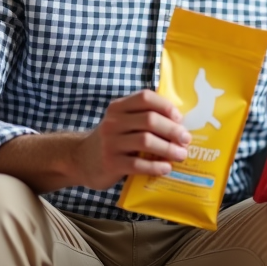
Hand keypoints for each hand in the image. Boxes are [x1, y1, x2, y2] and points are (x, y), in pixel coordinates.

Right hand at [74, 90, 189, 189]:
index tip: (179, 118)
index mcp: (118, 108)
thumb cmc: (112, 140)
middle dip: (173, 130)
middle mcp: (113, 122)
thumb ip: (143, 118)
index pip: (145, 98)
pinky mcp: (110, 163)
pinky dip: (155, 166)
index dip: (165, 106)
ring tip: (181, 155)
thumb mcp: (122, 123)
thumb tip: (180, 124)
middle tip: (186, 140)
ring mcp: (110, 143)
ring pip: (146, 141)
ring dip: (168, 148)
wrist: (80, 160)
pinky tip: (166, 168)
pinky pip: (138, 164)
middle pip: (149, 120)